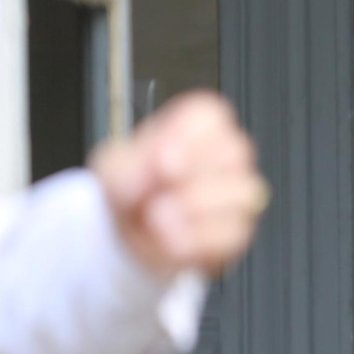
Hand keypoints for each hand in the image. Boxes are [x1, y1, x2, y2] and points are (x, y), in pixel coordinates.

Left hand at [91, 92, 268, 279]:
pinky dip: (198, 238)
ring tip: (159, 218)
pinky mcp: (238, 230)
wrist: (132, 234)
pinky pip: (233, 232)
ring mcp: (237, 193)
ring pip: (241, 193)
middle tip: (159, 191)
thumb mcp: (112, 170)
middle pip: (234, 151)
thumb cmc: (131, 190)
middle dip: (192, 175)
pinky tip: (172, 237)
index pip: (211, 115)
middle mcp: (224, 156)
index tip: (162, 159)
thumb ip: (128, 165)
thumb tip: (154, 170)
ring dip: (195, 207)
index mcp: (194, 130)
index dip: (189, 137)